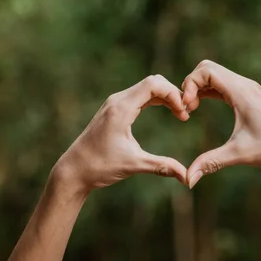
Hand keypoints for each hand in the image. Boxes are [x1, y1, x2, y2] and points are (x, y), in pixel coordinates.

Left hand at [52, 75, 189, 190]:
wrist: (73, 171)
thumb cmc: (99, 166)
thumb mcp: (134, 164)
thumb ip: (162, 166)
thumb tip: (188, 177)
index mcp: (121, 108)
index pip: (153, 84)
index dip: (173, 94)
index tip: (184, 114)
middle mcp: (117, 101)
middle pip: (152, 82)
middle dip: (172, 93)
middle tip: (185, 113)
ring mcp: (114, 104)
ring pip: (146, 88)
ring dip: (165, 96)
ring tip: (180, 113)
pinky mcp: (113, 110)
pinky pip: (139, 96)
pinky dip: (155, 100)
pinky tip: (167, 111)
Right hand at [181, 60, 260, 187]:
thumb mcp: (241, 154)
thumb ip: (211, 163)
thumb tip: (188, 180)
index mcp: (242, 92)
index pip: (206, 71)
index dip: (189, 85)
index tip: (188, 109)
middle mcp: (245, 85)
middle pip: (207, 68)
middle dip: (190, 84)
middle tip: (187, 108)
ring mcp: (248, 90)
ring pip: (214, 75)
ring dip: (199, 88)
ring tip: (191, 110)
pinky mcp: (250, 97)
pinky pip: (223, 85)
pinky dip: (208, 92)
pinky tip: (201, 107)